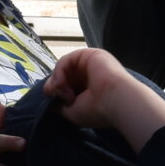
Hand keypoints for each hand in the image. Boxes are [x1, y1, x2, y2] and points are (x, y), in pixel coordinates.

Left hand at [42, 47, 164, 153]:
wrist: (116, 102)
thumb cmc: (97, 110)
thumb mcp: (71, 111)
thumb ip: (58, 104)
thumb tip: (48, 96)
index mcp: (89, 87)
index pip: (67, 84)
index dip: (57, 92)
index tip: (55, 102)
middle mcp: (90, 73)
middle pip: (63, 74)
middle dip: (54, 85)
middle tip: (55, 95)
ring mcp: (90, 63)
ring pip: (63, 66)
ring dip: (57, 79)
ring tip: (61, 91)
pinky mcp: (90, 54)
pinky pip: (66, 60)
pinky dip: (59, 71)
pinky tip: (62, 83)